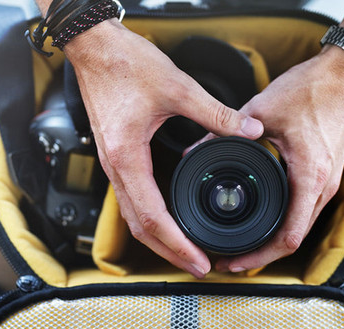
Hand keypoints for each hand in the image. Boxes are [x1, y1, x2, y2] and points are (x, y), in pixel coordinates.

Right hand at [63, 19, 263, 277]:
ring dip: (159, 237)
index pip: (153, 217)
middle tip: (197, 266)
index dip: (178, 244)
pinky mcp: (117, 156)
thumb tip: (248, 131)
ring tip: (186, 250)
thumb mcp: (177, 88)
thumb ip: (217, 113)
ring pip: (133, 216)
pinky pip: (131, 198)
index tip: (199, 260)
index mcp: (128, 158)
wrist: (94, 48)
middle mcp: (116, 167)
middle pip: (140, 227)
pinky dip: (151, 217)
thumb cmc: (124, 64)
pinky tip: (170, 218)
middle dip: (169, 251)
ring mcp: (113, 164)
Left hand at [214, 46, 343, 272]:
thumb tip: (193, 149)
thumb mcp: (261, 110)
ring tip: (245, 243)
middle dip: (263, 253)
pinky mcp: (327, 175)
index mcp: (310, 176)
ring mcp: (329, 182)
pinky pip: (306, 210)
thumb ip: (224, 132)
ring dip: (274, 239)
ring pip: (302, 226)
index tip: (236, 261)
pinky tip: (266, 219)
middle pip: (294, 239)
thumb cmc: (312, 90)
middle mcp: (324, 186)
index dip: (260, 256)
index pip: (289, 237)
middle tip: (232, 258)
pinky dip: (286, 222)